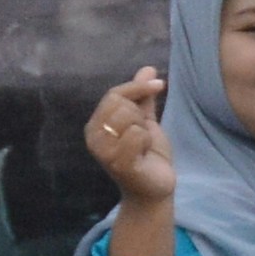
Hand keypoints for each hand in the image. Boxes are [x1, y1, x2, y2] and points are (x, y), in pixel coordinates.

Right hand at [85, 68, 175, 219]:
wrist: (156, 186)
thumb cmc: (147, 154)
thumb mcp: (145, 121)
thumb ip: (142, 97)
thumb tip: (148, 69)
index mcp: (95, 125)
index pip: (114, 94)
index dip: (137, 86)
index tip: (160, 84)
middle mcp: (94, 138)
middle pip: (121, 104)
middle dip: (140, 115)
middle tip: (142, 135)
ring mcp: (103, 152)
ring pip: (130, 118)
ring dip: (144, 131)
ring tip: (141, 146)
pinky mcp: (118, 163)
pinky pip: (136, 135)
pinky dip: (146, 142)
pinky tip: (143, 155)